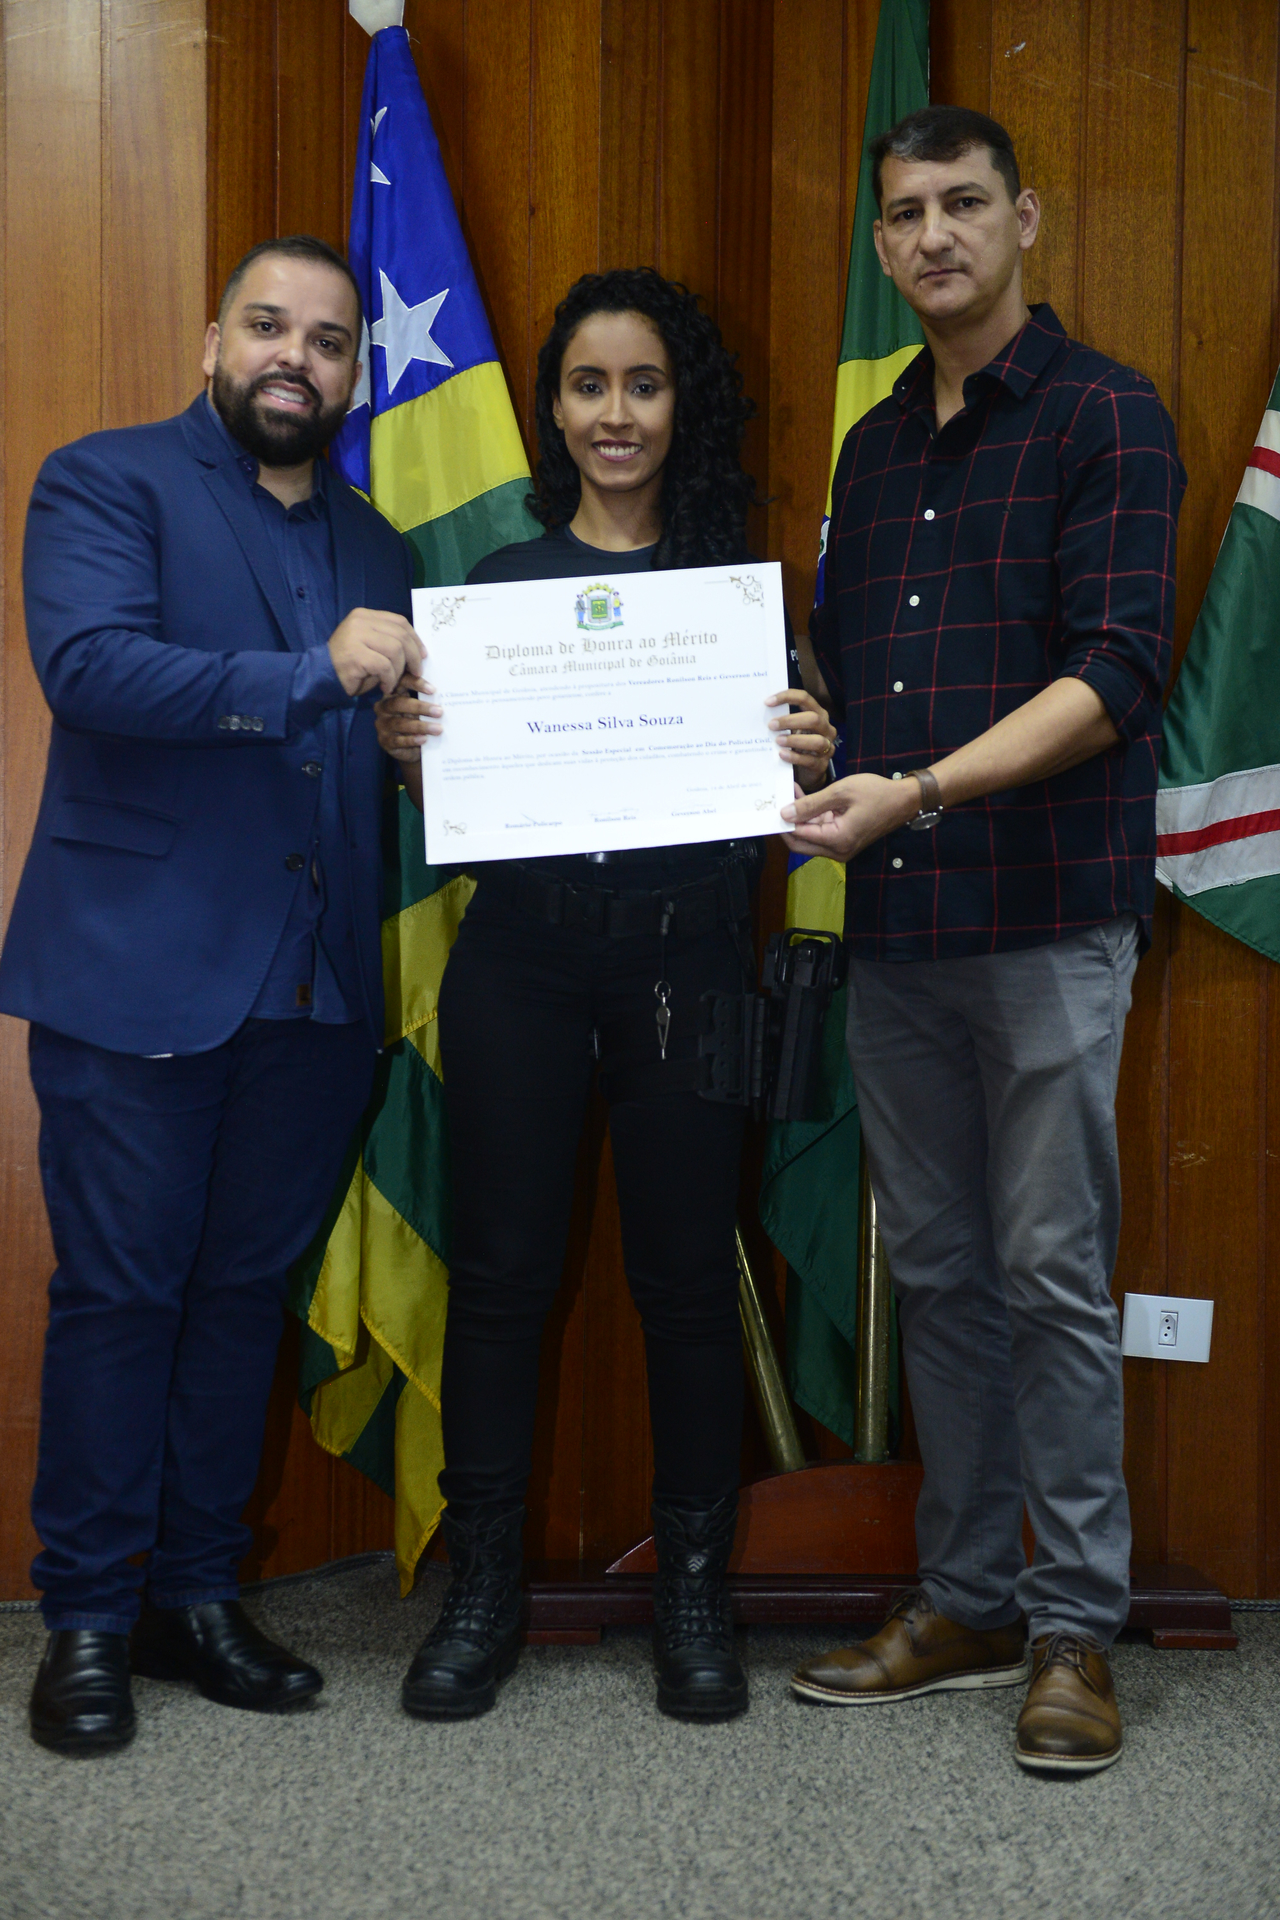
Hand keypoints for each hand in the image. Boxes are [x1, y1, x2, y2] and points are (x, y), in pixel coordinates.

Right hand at [327, 609, 424, 698]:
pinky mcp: (355, 655)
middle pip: (400, 635)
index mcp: (365, 615)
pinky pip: (384, 666)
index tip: (423, 654)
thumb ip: (389, 640)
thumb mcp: (371, 646)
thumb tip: (419, 649)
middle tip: (416, 672)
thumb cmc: (350, 664)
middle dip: (414, 656)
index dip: (415, 638)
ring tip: (394, 682)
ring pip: (395, 650)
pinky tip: (385, 686)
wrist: (322, 676)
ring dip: (399, 670)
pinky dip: (389, 679)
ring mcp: (356, 636)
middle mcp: (360, 621)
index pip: (399, 621)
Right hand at [374, 673, 441, 762]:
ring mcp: (382, 725)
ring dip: (421, 726)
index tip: (433, 690)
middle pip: (399, 703)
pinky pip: (398, 740)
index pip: (401, 682)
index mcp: (393, 693)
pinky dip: (412, 739)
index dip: (415, 683)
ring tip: (438, 729)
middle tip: (439, 712)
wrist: (412, 748)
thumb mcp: (421, 710)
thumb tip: (445, 696)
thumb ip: (427, 701)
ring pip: (400, 723)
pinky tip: (424, 739)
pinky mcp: (384, 741)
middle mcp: (384, 707)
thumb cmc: (418, 722)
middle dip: (420, 707)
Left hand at [766, 689, 837, 791]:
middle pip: (813, 719)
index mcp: (819, 714)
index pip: (805, 699)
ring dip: (795, 740)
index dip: (787, 697)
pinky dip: (795, 757)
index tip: (768, 702)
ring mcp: (827, 747)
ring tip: (778, 741)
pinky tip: (782, 754)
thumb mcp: (793, 729)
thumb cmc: (797, 745)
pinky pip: (810, 760)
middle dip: (790, 721)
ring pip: (817, 741)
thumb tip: (762, 713)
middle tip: (771, 725)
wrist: (806, 771)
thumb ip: (784, 721)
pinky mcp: (822, 765)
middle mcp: (826, 728)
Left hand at [781, 773, 918, 861]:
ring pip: (810, 838)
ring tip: (791, 794)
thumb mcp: (841, 792)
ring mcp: (842, 849)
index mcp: (837, 840)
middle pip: (800, 843)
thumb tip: (784, 814)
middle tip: (777, 802)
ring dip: (800, 819)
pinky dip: (812, 819)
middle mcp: (838, 851)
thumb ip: (811, 804)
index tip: (772, 803)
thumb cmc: (877, 793)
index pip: (798, 835)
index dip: (782, 821)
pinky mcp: (844, 842)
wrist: (905, 800)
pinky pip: (821, 834)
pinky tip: (805, 799)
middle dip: (786, 824)